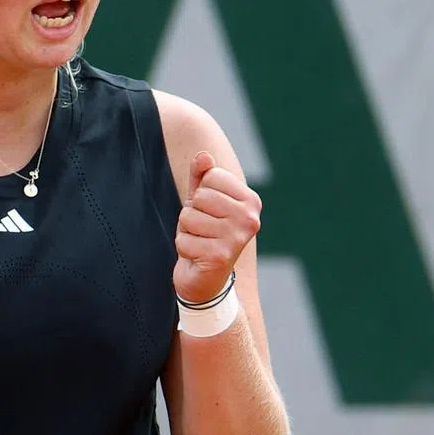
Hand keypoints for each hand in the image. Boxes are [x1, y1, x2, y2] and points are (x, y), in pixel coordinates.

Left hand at [173, 151, 262, 303]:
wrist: (207, 279)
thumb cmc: (206, 233)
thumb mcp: (202, 201)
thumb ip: (202, 177)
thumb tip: (203, 156)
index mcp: (251, 201)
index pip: (211, 176)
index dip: (201, 193)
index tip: (211, 212)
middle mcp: (250, 218)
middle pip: (199, 197)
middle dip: (192, 213)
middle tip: (204, 230)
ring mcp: (237, 238)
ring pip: (188, 217)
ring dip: (187, 231)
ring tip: (201, 242)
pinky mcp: (220, 256)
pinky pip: (183, 239)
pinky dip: (184, 248)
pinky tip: (198, 256)